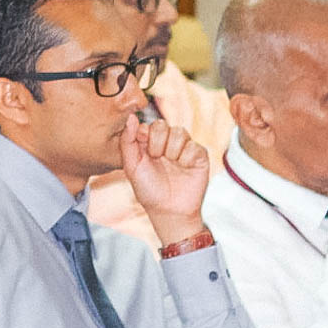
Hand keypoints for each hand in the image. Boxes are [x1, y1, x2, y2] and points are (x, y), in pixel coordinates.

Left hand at [120, 114, 210, 244]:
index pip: (148, 124)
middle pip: (163, 124)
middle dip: (157, 144)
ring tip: (171, 165)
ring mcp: (184, 147)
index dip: (145, 136)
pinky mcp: (199, 155)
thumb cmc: (148, 190)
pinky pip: (193, 146)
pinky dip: (186, 159)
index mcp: (150, 142)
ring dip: (172, 151)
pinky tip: (184, 169)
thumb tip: (131, 117)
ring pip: (179, 132)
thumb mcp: (131, 166)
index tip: (146, 153)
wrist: (169, 210)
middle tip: (158, 160)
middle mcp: (167, 142)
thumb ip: (127, 141)